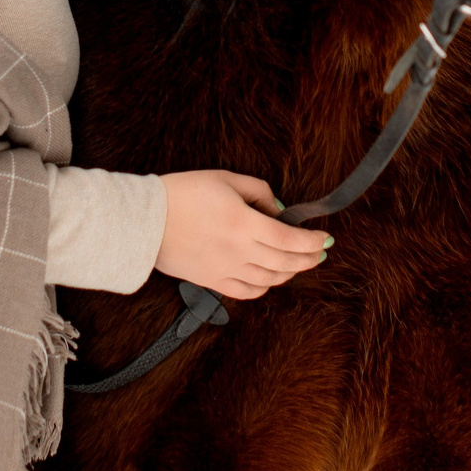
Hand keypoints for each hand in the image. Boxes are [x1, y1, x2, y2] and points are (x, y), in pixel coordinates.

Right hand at [153, 170, 329, 300]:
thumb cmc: (182, 193)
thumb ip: (258, 191)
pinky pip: (247, 291)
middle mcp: (239, 251)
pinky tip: (270, 278)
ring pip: (270, 279)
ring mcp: (226, 270)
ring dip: (290, 272)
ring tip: (298, 263)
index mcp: (244, 223)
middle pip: (286, 262)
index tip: (325, 239)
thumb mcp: (224, 179)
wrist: (144, 220)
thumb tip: (278, 209)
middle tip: (320, 253)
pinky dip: (264, 287)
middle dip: (309, 258)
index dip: (312, 241)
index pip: (290, 239)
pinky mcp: (211, 281)